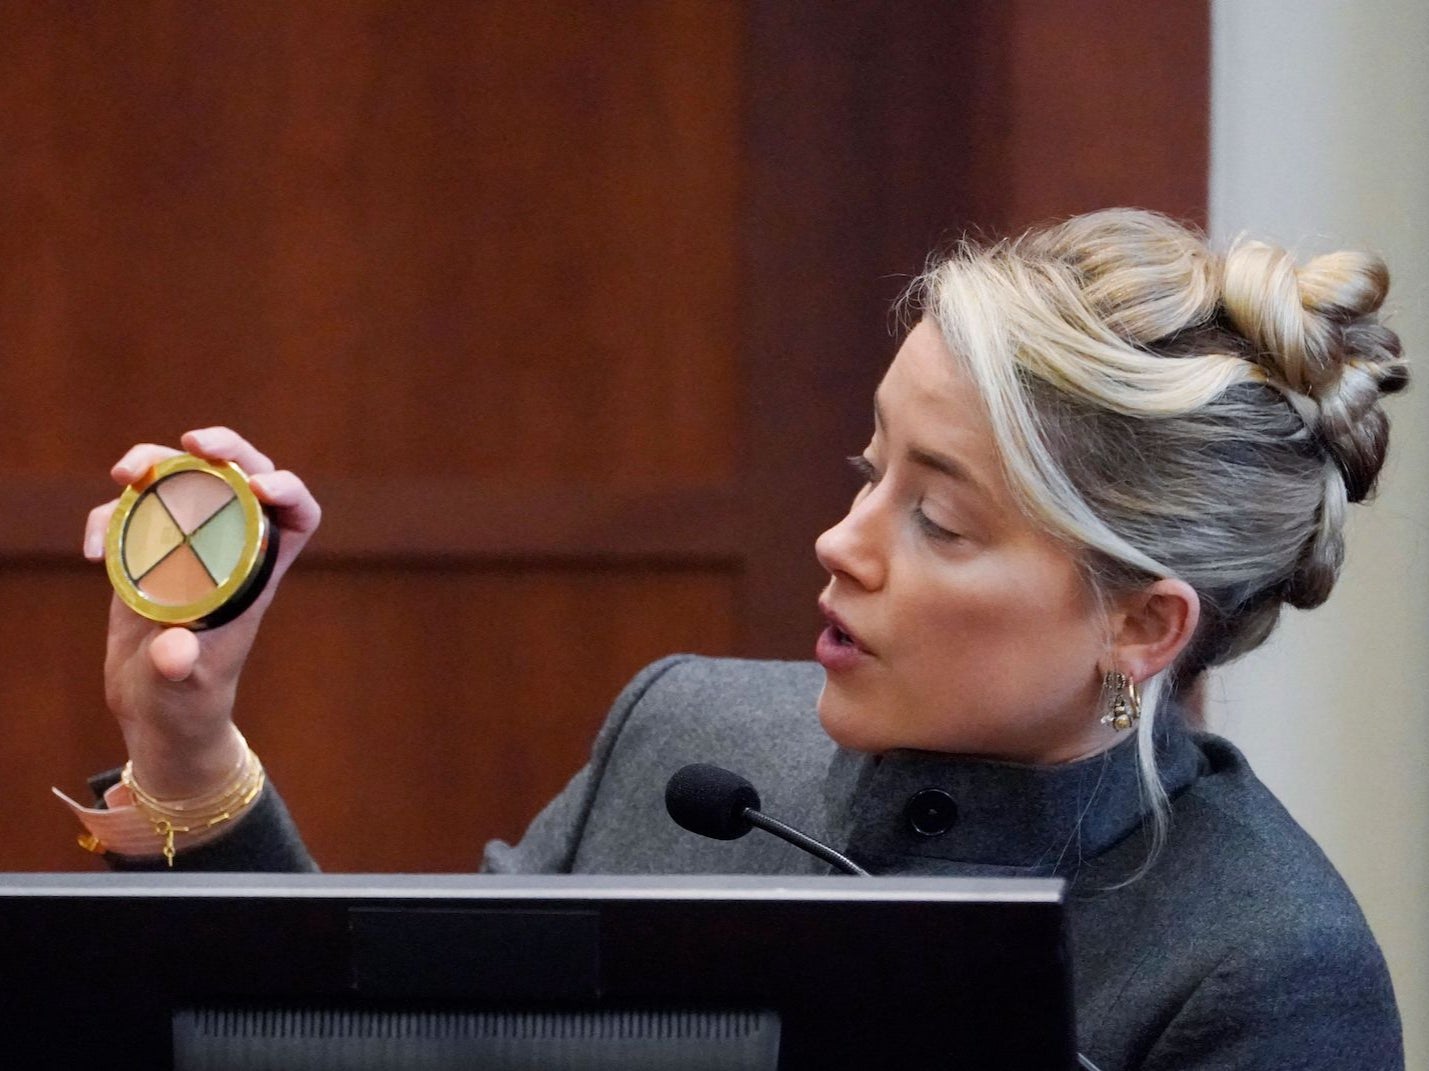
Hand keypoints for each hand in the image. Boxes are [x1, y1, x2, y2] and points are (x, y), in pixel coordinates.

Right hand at [83, 428, 320, 797]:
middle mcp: (229, 550)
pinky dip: (109, 516)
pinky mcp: (145, 553)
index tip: (260, 487)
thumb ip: (182, 668)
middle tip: (194, 443)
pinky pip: (132, 513)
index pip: (296, 518)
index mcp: (259, 574)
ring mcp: (186, 546)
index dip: (289, 492)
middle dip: (225, 449)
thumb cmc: (188, 703)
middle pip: (242, 478)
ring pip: (185, 480)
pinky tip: (92, 551)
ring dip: (157, 462)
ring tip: (126, 474)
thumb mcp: (186, 688)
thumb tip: (174, 651)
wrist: (156, 714)